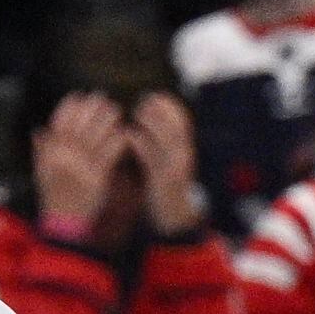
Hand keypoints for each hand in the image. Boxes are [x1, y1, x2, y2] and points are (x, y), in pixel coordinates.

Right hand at [28, 92, 129, 242]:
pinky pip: (111, 152)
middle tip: (102, 98)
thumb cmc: (53, 197)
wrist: (64, 222)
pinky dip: (119, 140)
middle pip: (81, 123)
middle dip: (92, 107)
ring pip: (98, 134)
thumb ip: (41, 151)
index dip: (71, 106)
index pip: (60, 122)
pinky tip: (124, 132)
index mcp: (51, 153)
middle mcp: (65, 156)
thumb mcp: (41, 172)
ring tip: (116, 110)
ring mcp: (82, 165)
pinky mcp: (99, 176)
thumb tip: (38, 131)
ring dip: (108, 119)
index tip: (80, 97)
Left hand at [124, 92, 203, 235]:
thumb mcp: (167, 161)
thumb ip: (161, 143)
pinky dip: (142, 144)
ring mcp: (174, 168)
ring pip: (167, 139)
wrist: (174, 216)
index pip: (183, 121)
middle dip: (162, 111)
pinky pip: (152, 158)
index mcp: (185, 150)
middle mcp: (183, 157)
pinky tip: (129, 135)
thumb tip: (150, 119)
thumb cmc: (165, 186)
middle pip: (176, 126)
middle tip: (143, 101)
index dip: (170, 106)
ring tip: (137, 112)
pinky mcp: (163, 181)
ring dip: (153, 123)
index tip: (154, 96)